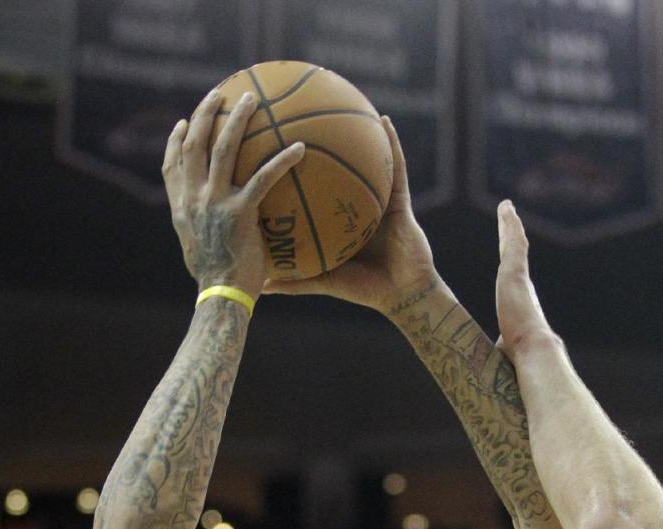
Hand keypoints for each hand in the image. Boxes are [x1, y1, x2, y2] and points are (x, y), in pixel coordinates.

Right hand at [163, 88, 304, 299]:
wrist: (221, 298)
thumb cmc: (218, 284)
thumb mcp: (200, 255)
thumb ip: (206, 235)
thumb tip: (219, 233)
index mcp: (181, 208)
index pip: (171, 166)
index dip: (175, 141)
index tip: (183, 124)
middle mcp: (192, 198)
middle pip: (195, 143)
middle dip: (206, 113)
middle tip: (220, 94)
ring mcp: (214, 202)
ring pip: (225, 148)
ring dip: (238, 118)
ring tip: (252, 99)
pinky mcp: (239, 212)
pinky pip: (264, 177)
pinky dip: (282, 160)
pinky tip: (300, 148)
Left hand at [262, 117, 435, 311]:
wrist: (403, 295)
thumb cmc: (366, 290)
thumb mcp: (325, 281)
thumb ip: (294, 280)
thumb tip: (259, 285)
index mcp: (336, 218)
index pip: (310, 190)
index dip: (290, 168)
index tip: (268, 147)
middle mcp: (353, 202)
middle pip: (331, 164)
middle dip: (314, 137)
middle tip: (295, 112)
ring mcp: (377, 198)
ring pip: (364, 158)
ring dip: (355, 129)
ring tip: (339, 97)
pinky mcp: (399, 200)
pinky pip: (396, 167)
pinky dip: (392, 144)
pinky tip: (384, 121)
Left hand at [495, 200, 555, 356]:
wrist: (534, 357)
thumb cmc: (521, 364)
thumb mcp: (506, 355)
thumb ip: (502, 355)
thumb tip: (497, 374)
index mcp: (521, 308)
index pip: (515, 284)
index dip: (512, 272)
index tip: (511, 266)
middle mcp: (524, 291)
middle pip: (516, 259)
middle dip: (513, 240)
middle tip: (511, 224)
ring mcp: (520, 281)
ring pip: (515, 246)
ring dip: (511, 227)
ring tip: (507, 210)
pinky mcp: (514, 274)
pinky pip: (512, 243)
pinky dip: (510, 225)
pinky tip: (506, 209)